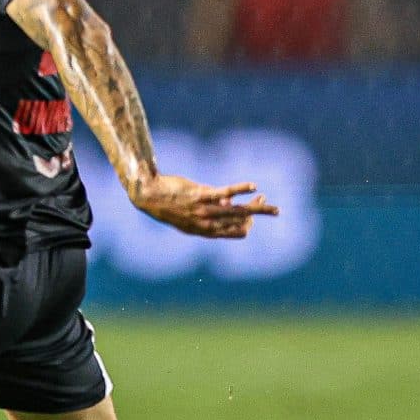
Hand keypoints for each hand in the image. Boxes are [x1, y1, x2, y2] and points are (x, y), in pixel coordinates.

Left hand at [127, 175, 278, 238]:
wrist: (148, 195)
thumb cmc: (168, 204)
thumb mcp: (188, 215)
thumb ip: (210, 211)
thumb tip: (229, 202)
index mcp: (204, 230)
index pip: (235, 232)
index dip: (248, 225)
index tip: (253, 214)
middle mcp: (206, 222)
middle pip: (240, 222)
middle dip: (257, 214)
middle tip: (271, 207)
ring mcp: (204, 209)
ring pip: (237, 210)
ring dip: (256, 206)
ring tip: (268, 201)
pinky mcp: (201, 194)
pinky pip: (225, 192)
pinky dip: (240, 189)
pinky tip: (253, 186)